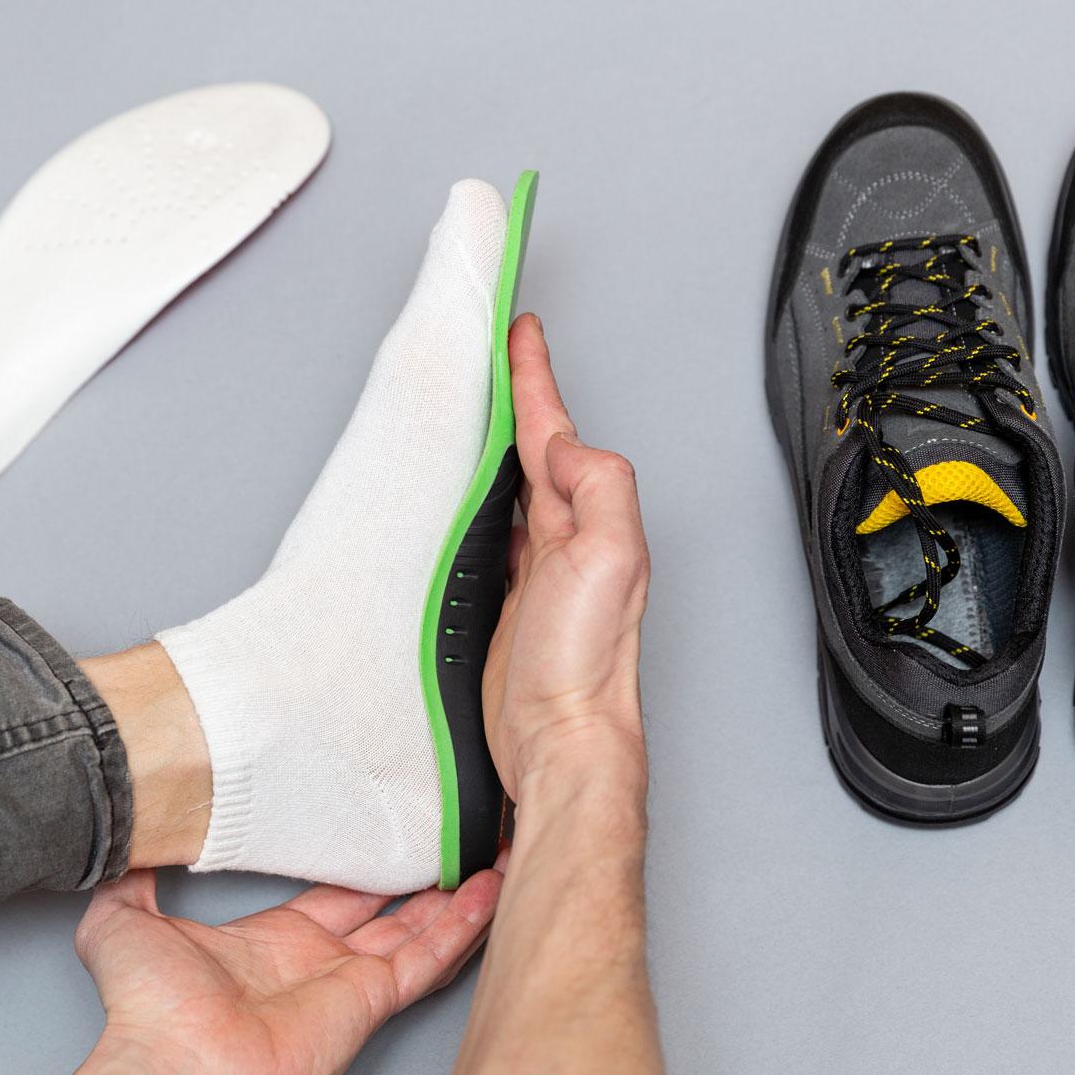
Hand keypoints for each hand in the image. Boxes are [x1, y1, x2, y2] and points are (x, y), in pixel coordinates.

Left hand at [49, 869, 501, 1074]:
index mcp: (268, 943)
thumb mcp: (121, 923)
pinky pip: (431, 957)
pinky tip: (492, 889)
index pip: (330, 897)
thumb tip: (123, 848)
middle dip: (421, 880)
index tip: (387, 835)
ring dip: (458, 896)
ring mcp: (348, 983)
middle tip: (456, 841)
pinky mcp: (372, 999)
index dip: (362, 867)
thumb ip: (130, 882)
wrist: (172, 1065)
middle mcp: (315, 963)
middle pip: (386, 914)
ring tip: (493, 855)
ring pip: (420, 932)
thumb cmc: (147, 1013)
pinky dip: (467, 923)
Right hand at [485, 313, 650, 793]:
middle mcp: (568, 538)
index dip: (534, 379)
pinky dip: (478, 504)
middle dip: (516, 401)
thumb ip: (595, 485)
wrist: (560, 743)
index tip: (519, 331)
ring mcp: (537, 571)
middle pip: (534, 450)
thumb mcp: (610, 556)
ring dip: (496, 449)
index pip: (554, 430)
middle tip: (495, 354)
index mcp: (589, 516)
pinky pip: (490, 533)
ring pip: (511, 489)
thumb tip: (560, 445)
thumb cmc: (586, 664)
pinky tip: (463, 502)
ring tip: (478, 409)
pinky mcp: (505, 604)